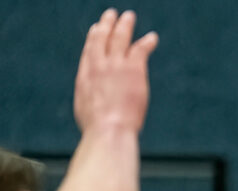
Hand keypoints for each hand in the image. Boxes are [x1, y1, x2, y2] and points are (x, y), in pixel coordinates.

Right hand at [73, 9, 158, 133]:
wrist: (108, 129)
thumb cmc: (97, 129)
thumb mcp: (86, 112)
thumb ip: (90, 102)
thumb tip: (94, 111)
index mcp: (85, 76)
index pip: (89, 51)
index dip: (93, 39)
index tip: (95, 29)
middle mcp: (98, 65)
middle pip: (101, 38)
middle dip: (106, 24)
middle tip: (111, 14)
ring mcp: (115, 65)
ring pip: (119, 38)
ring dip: (125, 25)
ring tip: (129, 16)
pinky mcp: (133, 69)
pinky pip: (140, 49)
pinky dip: (147, 42)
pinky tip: (152, 38)